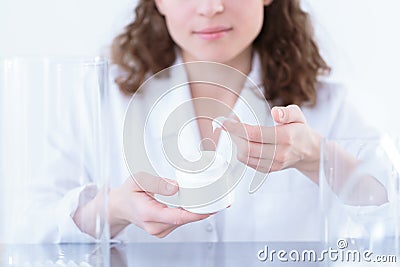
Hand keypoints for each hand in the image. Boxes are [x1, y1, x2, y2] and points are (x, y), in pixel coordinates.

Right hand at [74, 172, 210, 237]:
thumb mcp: (138, 180)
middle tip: (219, 199)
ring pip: (183, 222)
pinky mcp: (163, 229)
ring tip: (212, 200)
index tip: (211, 208)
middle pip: (184, 220)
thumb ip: (156, 183)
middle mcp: (154, 226)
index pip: (177, 217)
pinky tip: (198, 206)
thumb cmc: (128, 193)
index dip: (196, 214)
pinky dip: (190, 214)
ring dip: (197, 213)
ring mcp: (159, 230)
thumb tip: (175, 187)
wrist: (118, 207)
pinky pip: (180, 222)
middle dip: (203, 211)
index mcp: (148, 214)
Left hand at [223, 105, 321, 182]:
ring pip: (245, 156)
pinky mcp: (268, 169)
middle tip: (228, 124)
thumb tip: (275, 113)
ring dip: (235, 143)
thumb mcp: (298, 115)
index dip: (236, 128)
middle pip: (246, 147)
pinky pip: (248, 162)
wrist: (308, 152)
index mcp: (286, 137)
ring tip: (235, 132)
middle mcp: (279, 153)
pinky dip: (240, 151)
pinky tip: (241, 141)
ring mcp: (273, 164)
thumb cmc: (300, 131)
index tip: (224, 121)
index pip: (254, 134)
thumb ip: (287, 112)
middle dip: (233, 135)